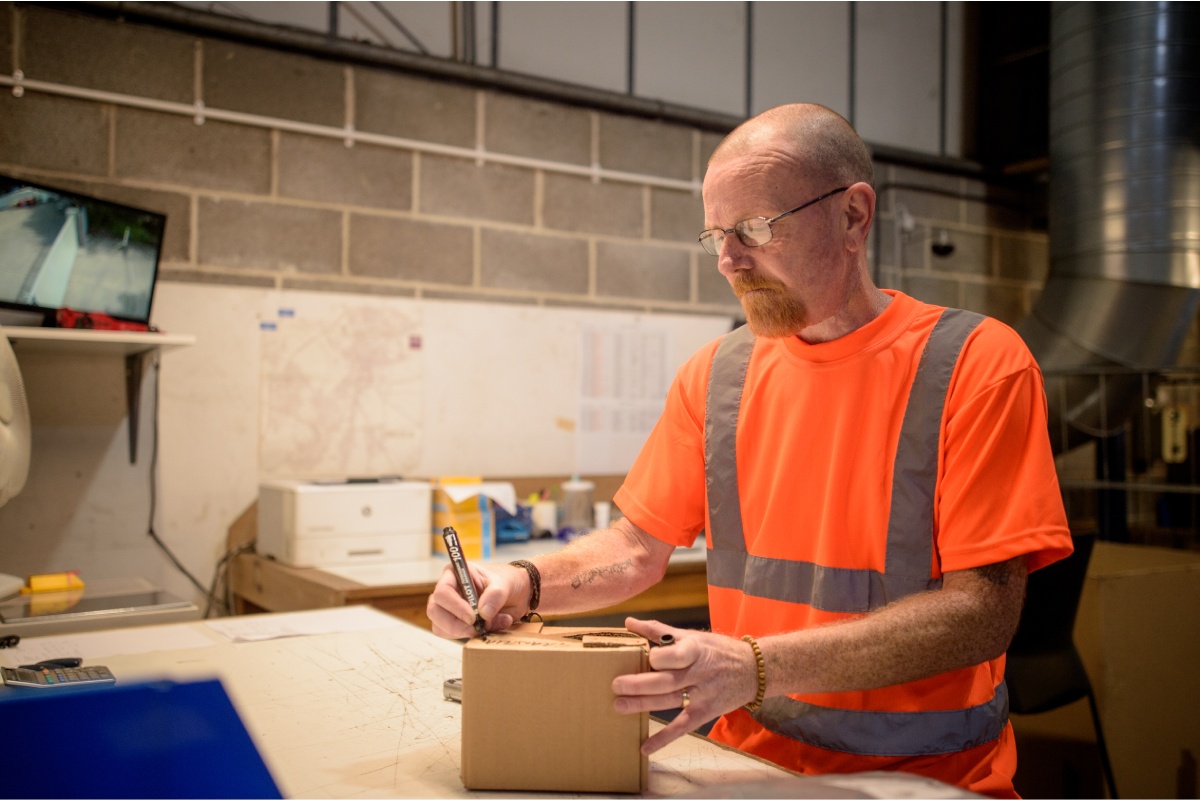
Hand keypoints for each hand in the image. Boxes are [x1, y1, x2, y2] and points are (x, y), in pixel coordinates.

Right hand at [425, 562, 527, 638]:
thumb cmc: (507, 582)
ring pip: (440, 627)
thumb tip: (483, 612)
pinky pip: (452, 635)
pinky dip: (471, 636)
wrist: (517, 594)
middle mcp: (448, 591)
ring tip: (490, 624)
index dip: (454, 606)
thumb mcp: (506, 584)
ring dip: (464, 632)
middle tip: (475, 629)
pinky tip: (490, 627)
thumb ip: (496, 595)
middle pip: (435, 611)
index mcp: (455, 574)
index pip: (443, 591)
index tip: (472, 617)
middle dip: (454, 624)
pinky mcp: (455, 623)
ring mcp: (449, 608)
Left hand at [611, 617, 759, 754]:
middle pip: (667, 680)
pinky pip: (682, 726)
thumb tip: (628, 622)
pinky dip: (664, 738)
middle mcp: (699, 673)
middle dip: (640, 683)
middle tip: (616, 685)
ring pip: (669, 701)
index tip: (647, 657)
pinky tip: (645, 746)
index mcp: (696, 649)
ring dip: (643, 705)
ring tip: (619, 706)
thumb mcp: (692, 636)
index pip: (676, 654)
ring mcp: (702, 695)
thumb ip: (659, 631)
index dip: (660, 657)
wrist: (753, 670)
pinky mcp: (705, 712)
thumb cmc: (718, 650)